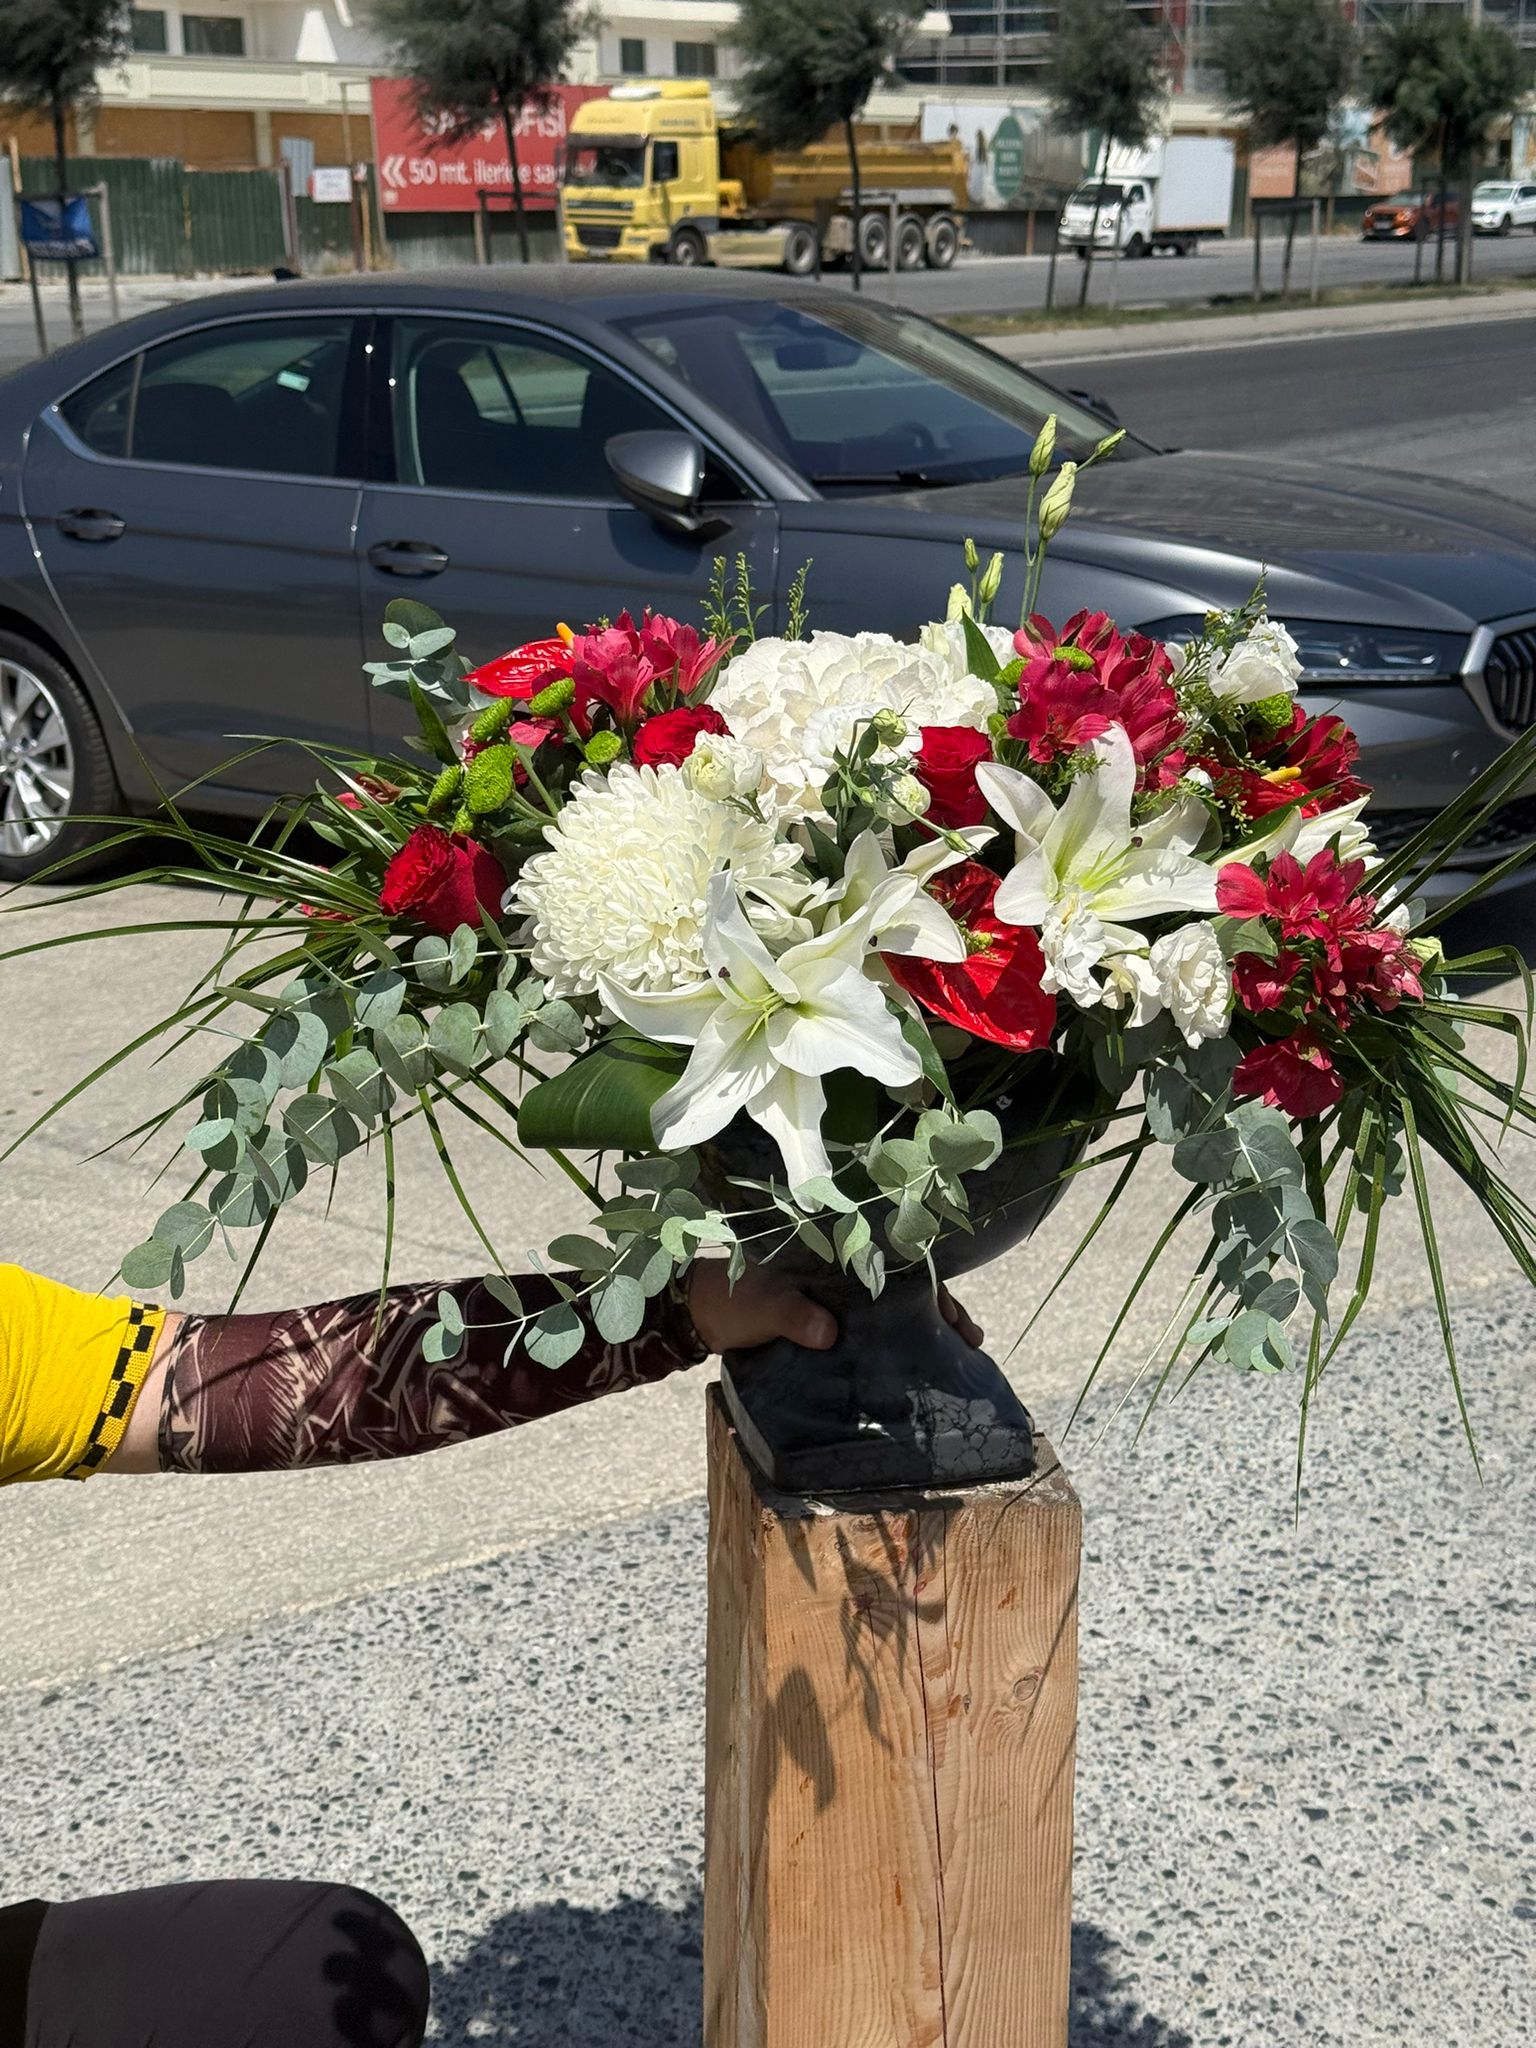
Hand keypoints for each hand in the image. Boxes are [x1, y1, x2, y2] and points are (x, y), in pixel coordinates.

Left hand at [686, 1261, 981, 1355]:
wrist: (698, 1317)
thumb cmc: (732, 1297)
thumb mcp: (763, 1303)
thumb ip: (792, 1314)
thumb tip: (828, 1332)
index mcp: (837, 1259)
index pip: (897, 1266)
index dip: (931, 1289)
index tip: (956, 1315)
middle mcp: (846, 1279)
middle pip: (905, 1292)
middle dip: (941, 1313)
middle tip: (970, 1341)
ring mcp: (840, 1306)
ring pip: (894, 1316)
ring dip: (923, 1334)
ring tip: (957, 1358)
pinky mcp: (828, 1332)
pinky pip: (871, 1339)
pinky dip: (895, 1352)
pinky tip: (915, 1373)